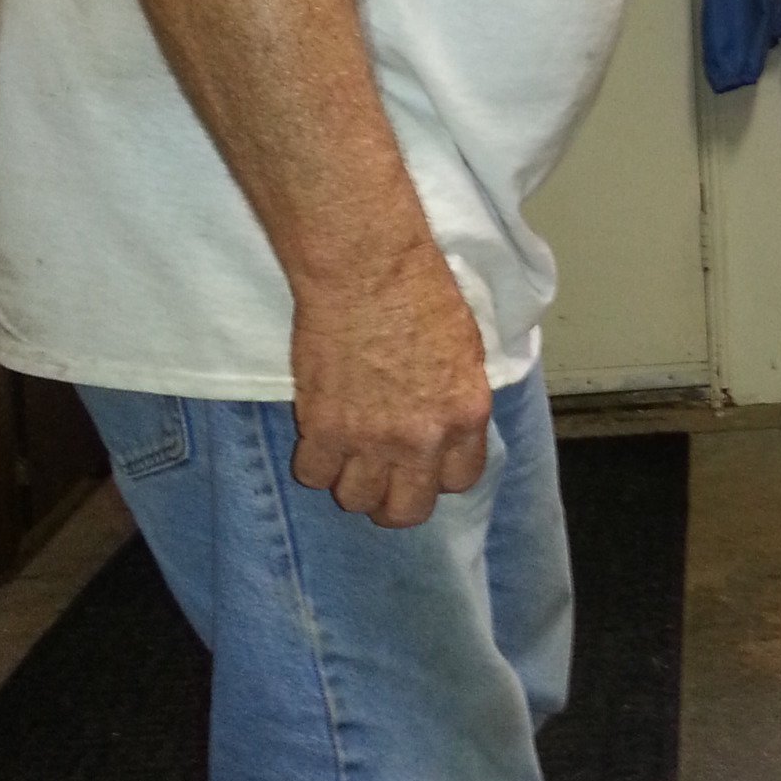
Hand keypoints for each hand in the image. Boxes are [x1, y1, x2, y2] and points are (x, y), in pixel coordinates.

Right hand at [289, 239, 493, 528]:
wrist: (366, 270)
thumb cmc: (420, 291)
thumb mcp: (467, 348)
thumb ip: (459, 398)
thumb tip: (451, 423)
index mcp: (466, 416)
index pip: (459, 482)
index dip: (438, 476)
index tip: (424, 464)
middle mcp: (422, 439)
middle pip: (406, 510)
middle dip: (394, 501)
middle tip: (380, 478)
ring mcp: (370, 439)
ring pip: (355, 500)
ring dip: (350, 483)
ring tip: (347, 457)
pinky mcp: (324, 428)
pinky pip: (313, 475)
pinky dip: (314, 463)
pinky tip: (319, 439)